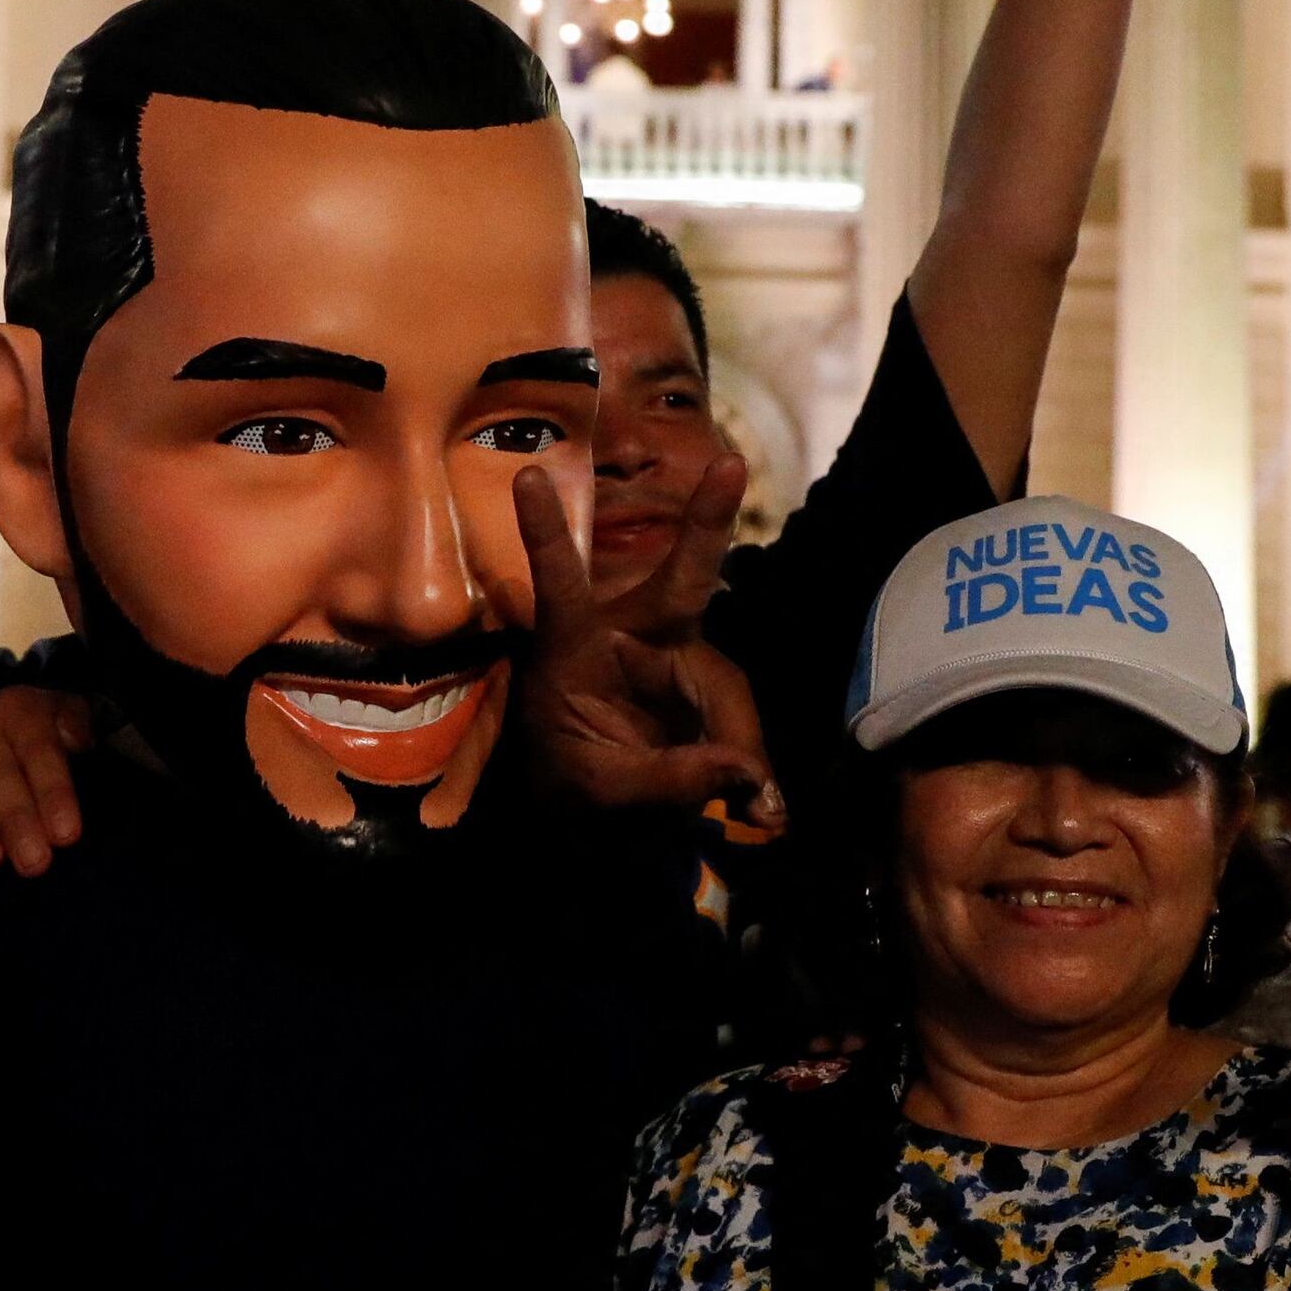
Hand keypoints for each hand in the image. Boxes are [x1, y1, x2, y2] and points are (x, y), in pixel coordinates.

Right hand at [0, 686, 95, 875]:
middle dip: (14, 818)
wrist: (6, 740)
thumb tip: (77, 737)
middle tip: (33, 862)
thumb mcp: (72, 727)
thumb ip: (79, 728)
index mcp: (20, 709)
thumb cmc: (44, 746)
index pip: (39, 750)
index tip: (66, 834)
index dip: (53, 792)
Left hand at [511, 461, 778, 827]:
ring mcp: (673, 660)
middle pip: (680, 581)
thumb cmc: (571, 792)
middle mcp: (630, 639)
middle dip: (706, 525)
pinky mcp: (703, 689)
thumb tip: (750, 778)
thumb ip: (672, 781)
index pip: (561, 589)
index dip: (547, 536)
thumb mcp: (604, 795)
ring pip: (724, 686)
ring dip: (737, 746)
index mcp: (573, 651)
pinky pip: (737, 721)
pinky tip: (763, 811)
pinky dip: (749, 766)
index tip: (527, 477)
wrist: (592, 825)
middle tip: (728, 465)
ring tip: (751, 813)